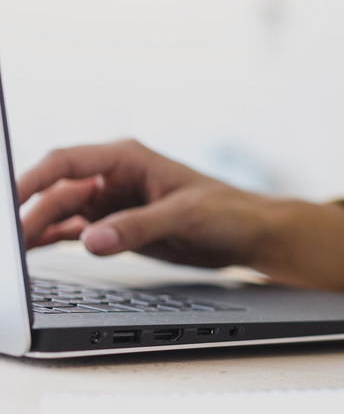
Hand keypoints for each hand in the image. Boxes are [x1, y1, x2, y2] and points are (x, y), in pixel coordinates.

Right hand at [18, 140, 343, 292]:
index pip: (67, 161)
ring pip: (60, 213)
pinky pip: (73, 231)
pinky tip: (33, 255)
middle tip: (11, 242)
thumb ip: (138, 227)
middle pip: (57, 192)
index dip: (33, 178)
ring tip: (14, 255)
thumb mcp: (186, 216)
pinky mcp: (115, 227)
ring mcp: (112, 203)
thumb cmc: (229, 211)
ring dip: (37, 230)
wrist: (249, 235)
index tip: (11, 198)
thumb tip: (93, 239)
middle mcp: (114, 177)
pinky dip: (52, 241)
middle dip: (30, 212)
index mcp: (128, 158)